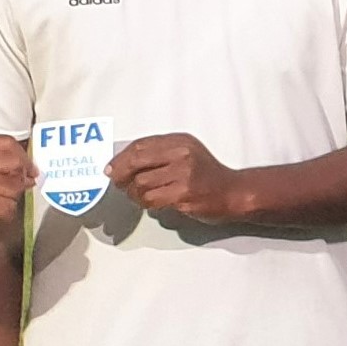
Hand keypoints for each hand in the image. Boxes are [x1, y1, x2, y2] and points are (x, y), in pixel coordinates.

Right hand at [0, 136, 34, 251]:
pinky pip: (6, 209)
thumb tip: (19, 166)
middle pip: (15, 164)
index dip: (22, 156)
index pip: (7, 143)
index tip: (27, 167)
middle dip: (22, 176)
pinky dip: (2, 215)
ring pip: (14, 189)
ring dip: (10, 199)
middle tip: (21, 185)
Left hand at [108, 133, 242, 221]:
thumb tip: (125, 162)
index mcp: (180, 141)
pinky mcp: (183, 195)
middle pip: (136, 161)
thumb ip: (160, 154)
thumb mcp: (187, 154)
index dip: (121, 157)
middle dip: (120, 174)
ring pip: (141, 184)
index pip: (141, 145)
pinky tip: (150, 204)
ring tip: (138, 196)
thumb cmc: (208, 176)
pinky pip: (152, 199)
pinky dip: (146, 203)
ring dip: (134, 193)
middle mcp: (181, 154)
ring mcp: (183, 175)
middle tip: (116, 183)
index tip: (111, 168)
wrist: (234, 192)